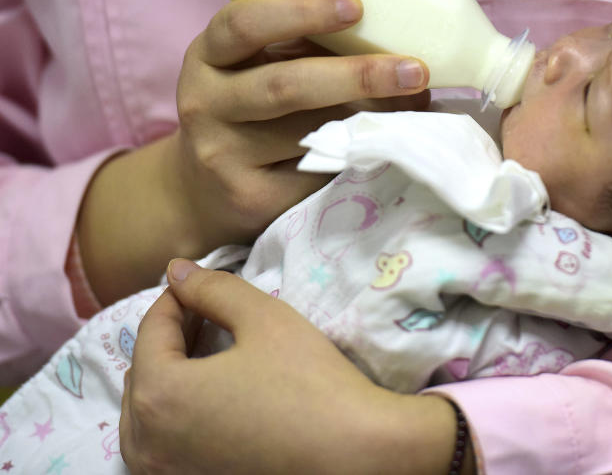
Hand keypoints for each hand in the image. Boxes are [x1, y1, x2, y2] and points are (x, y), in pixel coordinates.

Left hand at [120, 260, 464, 474]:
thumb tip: (176, 270)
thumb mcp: (263, 319)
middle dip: (172, 336)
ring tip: (209, 350)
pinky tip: (214, 393)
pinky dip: (176, 411)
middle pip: (144, 370)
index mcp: (158, 395)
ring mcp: (164, 471)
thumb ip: (212, 288)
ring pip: (147, 411)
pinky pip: (163, 440)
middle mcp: (146, 442)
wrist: (354, 454)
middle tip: (208, 312)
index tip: (203, 282)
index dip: (178, 297)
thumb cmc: (310, 383)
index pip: (151, 330)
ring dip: (170, 374)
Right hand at [173, 0, 429, 251]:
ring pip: (309, 133)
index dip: (299, 10)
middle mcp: (206, 105)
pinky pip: (317, 172)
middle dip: (358, 75)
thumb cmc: (247, 113)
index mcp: (207, 57)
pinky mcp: (252, 198)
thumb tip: (391, 34)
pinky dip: (359, 153)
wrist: (203, 192)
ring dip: (370, 117)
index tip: (355, 6)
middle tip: (414, 69)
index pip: (243, 24)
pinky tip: (389, 140)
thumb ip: (300, 48)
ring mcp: (225, 157)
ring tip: (414, 102)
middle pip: (286, 86)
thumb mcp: (253, 69)